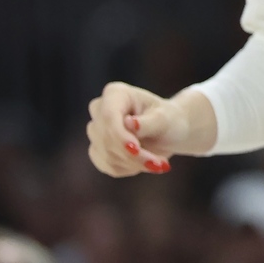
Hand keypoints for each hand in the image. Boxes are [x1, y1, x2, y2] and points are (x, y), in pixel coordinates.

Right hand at [87, 82, 212, 176]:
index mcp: (115, 93)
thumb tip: (130, 124)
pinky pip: (108, 166)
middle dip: (133, 156)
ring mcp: (96, 131)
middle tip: (161, 164)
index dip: (120, 136)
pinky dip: (129, 169)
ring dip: (135, 164)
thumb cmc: (168, 119)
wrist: (168, 132)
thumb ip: (148, 122)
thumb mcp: (165, 118)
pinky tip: (145, 163)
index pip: (108, 116)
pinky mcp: (97, 150)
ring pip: (107, 155)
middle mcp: (100, 110)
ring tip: (159, 162)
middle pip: (106, 139)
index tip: (136, 150)